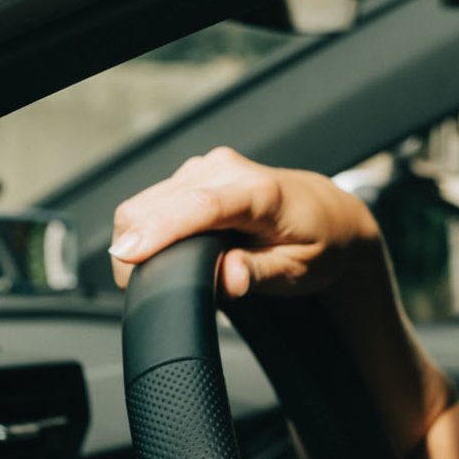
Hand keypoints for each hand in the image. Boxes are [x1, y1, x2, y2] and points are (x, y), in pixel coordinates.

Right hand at [109, 145, 375, 297]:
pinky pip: (153, 200)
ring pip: (145, 202)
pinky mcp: (195, 173)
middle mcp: (229, 170)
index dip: (160, 229)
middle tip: (152, 292)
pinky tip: (172, 250)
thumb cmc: (319, 242)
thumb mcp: (299, 270)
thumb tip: (229, 279)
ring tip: (167, 272)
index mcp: (262, 192)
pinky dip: (148, 229)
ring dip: (140, 239)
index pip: (201, 206)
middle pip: (157, 204)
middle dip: (138, 248)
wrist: (330, 215)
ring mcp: (208, 167)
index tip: (128, 255)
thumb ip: (260, 274)